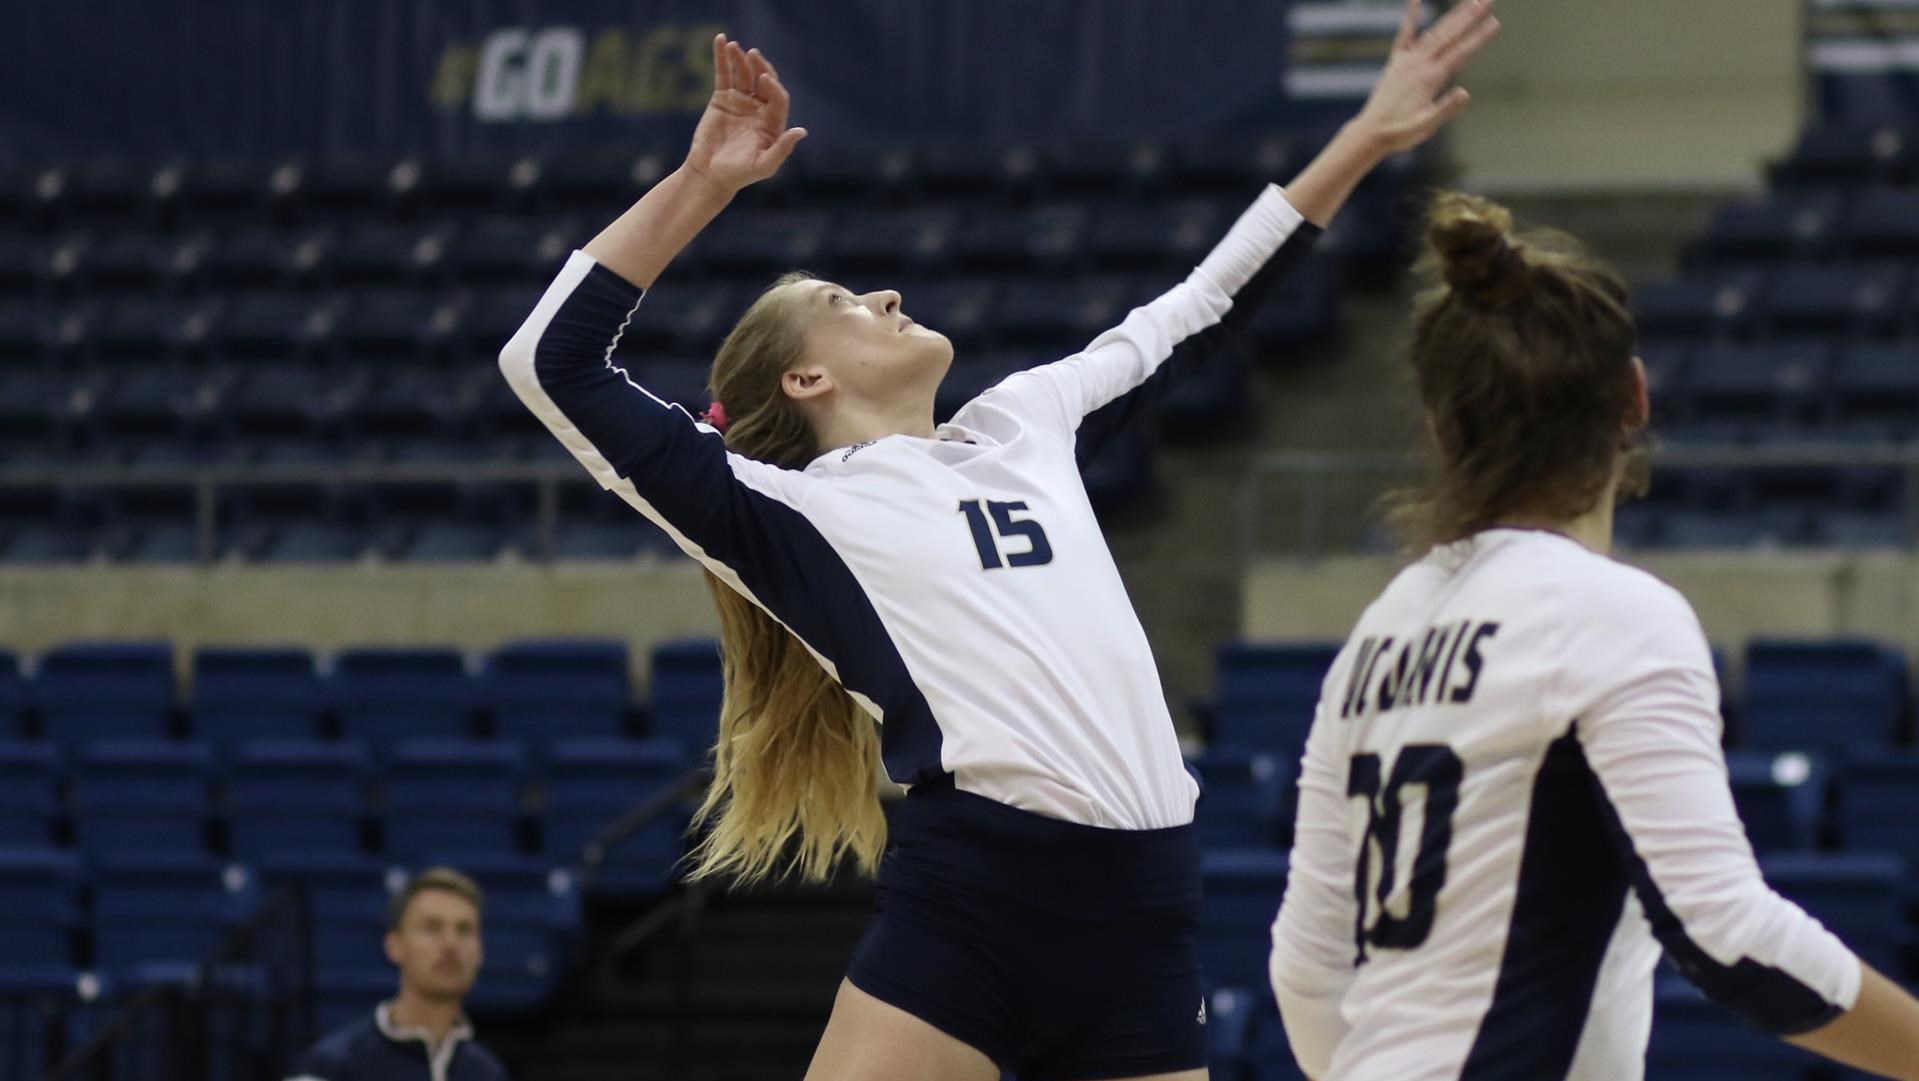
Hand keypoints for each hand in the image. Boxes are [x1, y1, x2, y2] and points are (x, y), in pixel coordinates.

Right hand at [684, 34, 807, 194]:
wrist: (710, 175)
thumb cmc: (739, 174)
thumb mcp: (764, 166)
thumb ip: (782, 149)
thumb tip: (802, 131)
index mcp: (773, 122)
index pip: (778, 97)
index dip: (773, 87)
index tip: (763, 80)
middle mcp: (760, 108)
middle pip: (764, 81)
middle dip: (760, 67)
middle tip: (753, 56)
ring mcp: (741, 101)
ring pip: (743, 74)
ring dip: (740, 59)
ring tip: (733, 46)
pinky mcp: (722, 98)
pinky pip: (724, 74)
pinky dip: (722, 57)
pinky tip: (721, 40)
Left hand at [1351, 0, 1500, 155]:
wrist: (1371, 132)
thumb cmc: (1401, 132)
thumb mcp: (1427, 126)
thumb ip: (1445, 109)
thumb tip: (1464, 93)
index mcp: (1431, 78)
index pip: (1461, 53)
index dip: (1479, 37)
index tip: (1495, 23)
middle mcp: (1420, 64)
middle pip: (1450, 36)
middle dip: (1469, 17)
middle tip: (1487, 0)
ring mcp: (1407, 61)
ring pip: (1434, 32)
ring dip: (1452, 16)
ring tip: (1469, 3)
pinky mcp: (1396, 63)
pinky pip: (1404, 35)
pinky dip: (1411, 17)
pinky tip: (1415, 0)